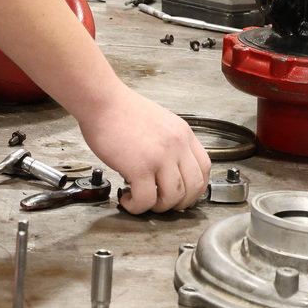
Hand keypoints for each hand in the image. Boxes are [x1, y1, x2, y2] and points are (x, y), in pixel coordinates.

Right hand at [77, 84, 210, 213]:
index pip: (204, 167)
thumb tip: (169, 167)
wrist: (102, 100)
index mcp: (182, 133)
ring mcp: (159, 156)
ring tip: (143, 201)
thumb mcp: (159, 120)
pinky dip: (136, 207)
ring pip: (172, 198)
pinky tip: (127, 199)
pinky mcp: (139, 167)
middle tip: (165, 204)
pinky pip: (145, 200)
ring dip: (158, 207)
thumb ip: (169, 142)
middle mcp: (176, 145)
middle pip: (193, 187)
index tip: (186, 194)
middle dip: (180, 203)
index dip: (197, 187)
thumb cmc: (122, 109)